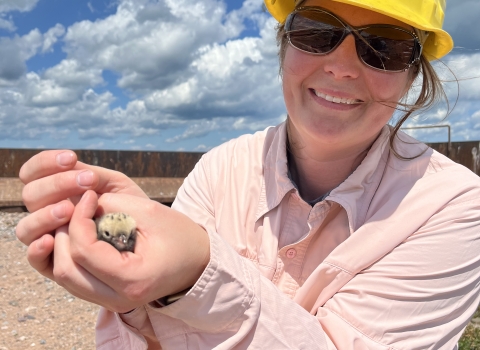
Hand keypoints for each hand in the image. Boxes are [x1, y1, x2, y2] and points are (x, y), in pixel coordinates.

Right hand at [16, 150, 148, 277]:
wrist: (149, 239)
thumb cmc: (129, 208)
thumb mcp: (115, 186)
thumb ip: (92, 174)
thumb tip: (72, 164)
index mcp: (56, 190)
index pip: (33, 173)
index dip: (45, 163)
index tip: (71, 158)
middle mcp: (46, 212)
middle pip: (30, 196)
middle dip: (56, 185)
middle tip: (85, 183)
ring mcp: (48, 238)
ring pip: (26, 227)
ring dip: (45, 215)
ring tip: (70, 209)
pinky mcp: (53, 264)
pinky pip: (35, 260)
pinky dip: (36, 249)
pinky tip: (51, 240)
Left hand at [51, 190, 209, 312]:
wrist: (198, 263)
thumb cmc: (181, 236)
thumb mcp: (150, 212)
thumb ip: (112, 205)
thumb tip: (79, 202)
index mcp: (132, 279)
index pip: (84, 251)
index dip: (78, 218)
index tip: (88, 196)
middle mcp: (118, 299)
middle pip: (66, 268)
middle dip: (63, 233)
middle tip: (75, 208)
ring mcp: (112, 303)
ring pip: (65, 276)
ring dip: (62, 245)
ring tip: (75, 220)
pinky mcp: (107, 298)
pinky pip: (74, 279)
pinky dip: (69, 256)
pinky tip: (80, 235)